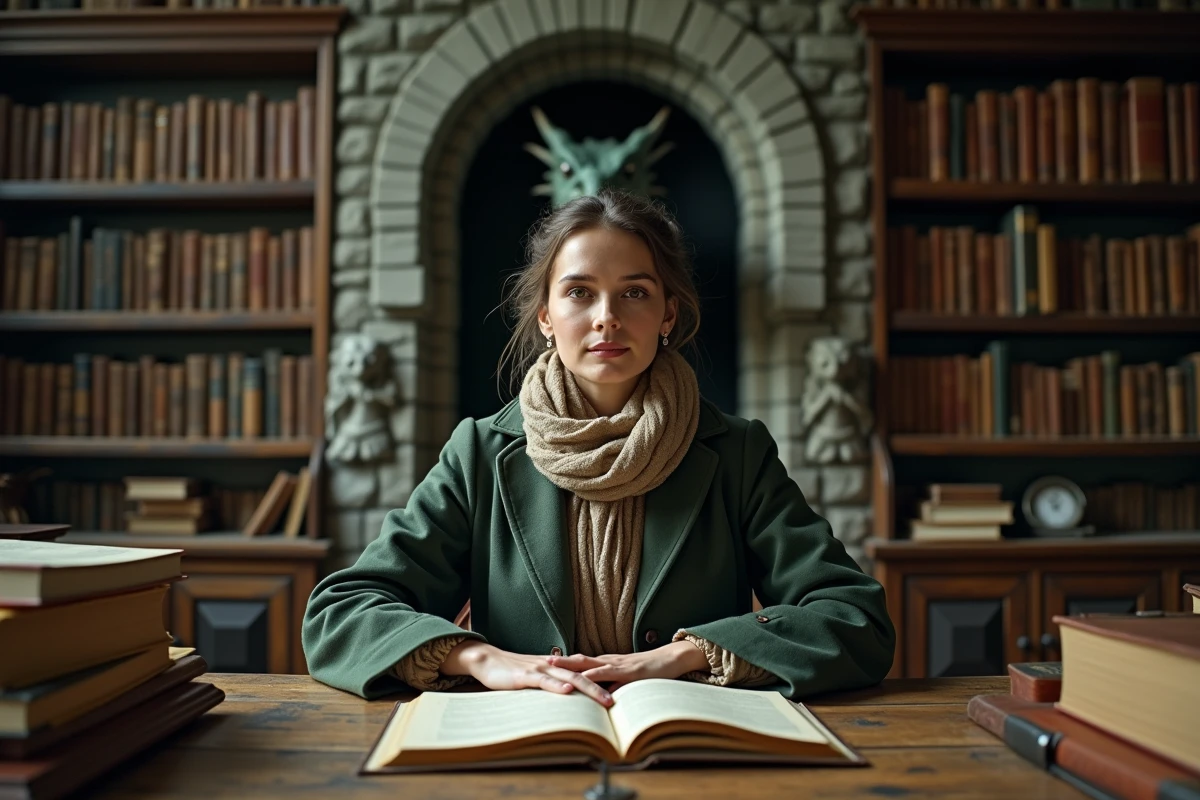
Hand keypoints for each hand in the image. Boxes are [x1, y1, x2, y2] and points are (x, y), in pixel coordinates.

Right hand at [440, 641, 613, 706]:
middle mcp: (552, 666)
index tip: (618, 694)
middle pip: (582, 675)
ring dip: (588, 688)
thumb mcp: (535, 679)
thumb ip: (551, 685)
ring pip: (569, 678)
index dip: (600, 682)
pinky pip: (544, 680)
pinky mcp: (525, 675)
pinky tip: (568, 690)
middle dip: (602, 688)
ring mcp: (539, 669)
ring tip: (604, 699)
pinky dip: (557, 686)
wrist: (487, 660)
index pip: (583, 673)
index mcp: (556, 667)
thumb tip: (568, 695)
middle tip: (617, 702)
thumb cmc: (510, 672)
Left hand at [547, 641, 709, 692]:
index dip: (562, 662)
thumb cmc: (650, 670)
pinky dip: (595, 678)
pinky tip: (583, 681)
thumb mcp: (627, 679)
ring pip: (588, 664)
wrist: (672, 659)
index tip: (543, 664)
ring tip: (550, 668)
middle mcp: (608, 660)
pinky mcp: (628, 671)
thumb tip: (597, 699)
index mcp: (607, 662)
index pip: (580, 661)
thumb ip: (612, 685)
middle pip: (578, 658)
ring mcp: (618, 664)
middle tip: (538, 662)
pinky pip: (608, 674)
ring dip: (569, 665)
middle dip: (559, 661)